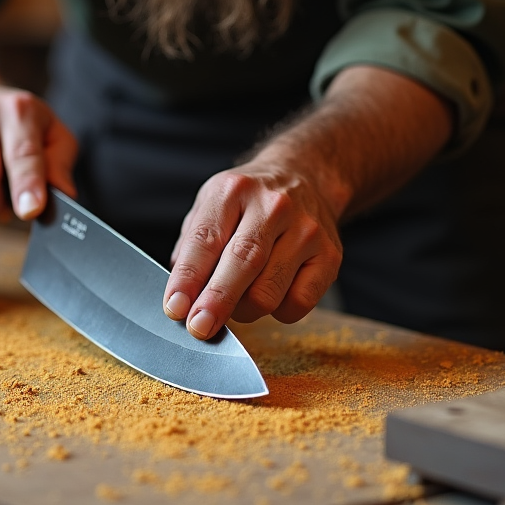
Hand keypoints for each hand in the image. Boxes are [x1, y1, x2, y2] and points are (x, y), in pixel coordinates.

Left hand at [162, 164, 342, 339]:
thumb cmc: (248, 202)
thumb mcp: (212, 205)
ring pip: (269, 291)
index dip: (188, 278)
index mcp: (234, 189)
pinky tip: (271, 295)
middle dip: (217, 301)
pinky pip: (298, 303)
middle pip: (242, 262)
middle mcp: (273, 205)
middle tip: (199, 327)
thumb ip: (191, 248)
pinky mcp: (330, 255)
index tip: (175, 308)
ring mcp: (306, 230)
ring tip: (235, 301)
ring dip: (243, 310)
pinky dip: (278, 312)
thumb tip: (180, 299)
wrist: (304, 177)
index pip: (206, 239)